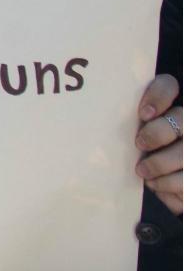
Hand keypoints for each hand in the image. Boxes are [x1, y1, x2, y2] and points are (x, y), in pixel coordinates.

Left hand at [135, 74, 180, 214]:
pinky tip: (154, 183)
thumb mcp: (128, 136)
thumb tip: (94, 117)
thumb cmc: (137, 155)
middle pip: (181, 117)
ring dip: (160, 163)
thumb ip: (124, 124)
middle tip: (139, 144)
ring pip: (183, 152)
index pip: (167, 85)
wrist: (159, 186)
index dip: (158, 95)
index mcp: (167, 107)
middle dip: (158, 132)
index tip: (143, 114)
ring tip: (142, 170)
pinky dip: (167, 183)